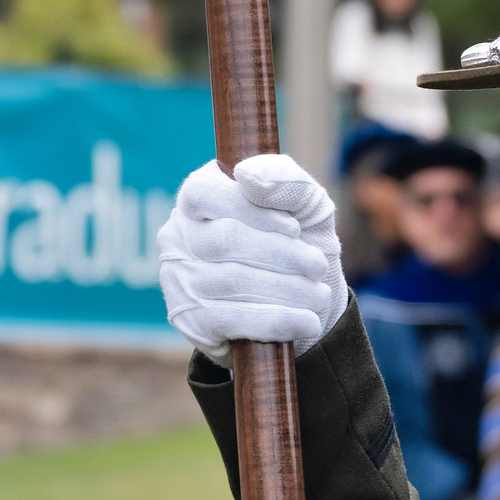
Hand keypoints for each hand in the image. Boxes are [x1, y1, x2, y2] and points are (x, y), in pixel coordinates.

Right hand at [158, 154, 346, 364]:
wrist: (303, 300)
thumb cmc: (299, 240)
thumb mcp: (305, 203)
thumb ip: (285, 179)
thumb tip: (248, 176)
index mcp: (199, 195)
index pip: (206, 193)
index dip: (252, 211)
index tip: (294, 229)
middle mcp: (179, 235)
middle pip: (225, 240)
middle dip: (281, 255)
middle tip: (318, 267)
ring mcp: (179, 279)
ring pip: (231, 281)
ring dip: (286, 290)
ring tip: (320, 295)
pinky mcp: (190, 320)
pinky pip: (231, 320)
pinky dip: (276, 321)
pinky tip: (307, 322)